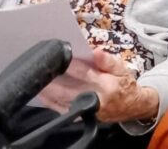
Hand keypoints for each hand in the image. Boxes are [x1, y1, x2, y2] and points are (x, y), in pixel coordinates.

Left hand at [38, 49, 158, 122]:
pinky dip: (50, 101)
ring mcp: (86, 110)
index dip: (71, 65)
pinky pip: (61, 109)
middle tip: (41, 68)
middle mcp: (94, 98)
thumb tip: (96, 51)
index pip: (84, 73)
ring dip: (48, 90)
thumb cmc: (125, 85)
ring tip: (37, 79)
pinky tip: (42, 93)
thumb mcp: (123, 69)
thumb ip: (108, 61)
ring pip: (62, 100)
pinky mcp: (81, 116)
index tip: (59, 55)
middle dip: (53, 79)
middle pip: (68, 89)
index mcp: (106, 85)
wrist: (131, 106)